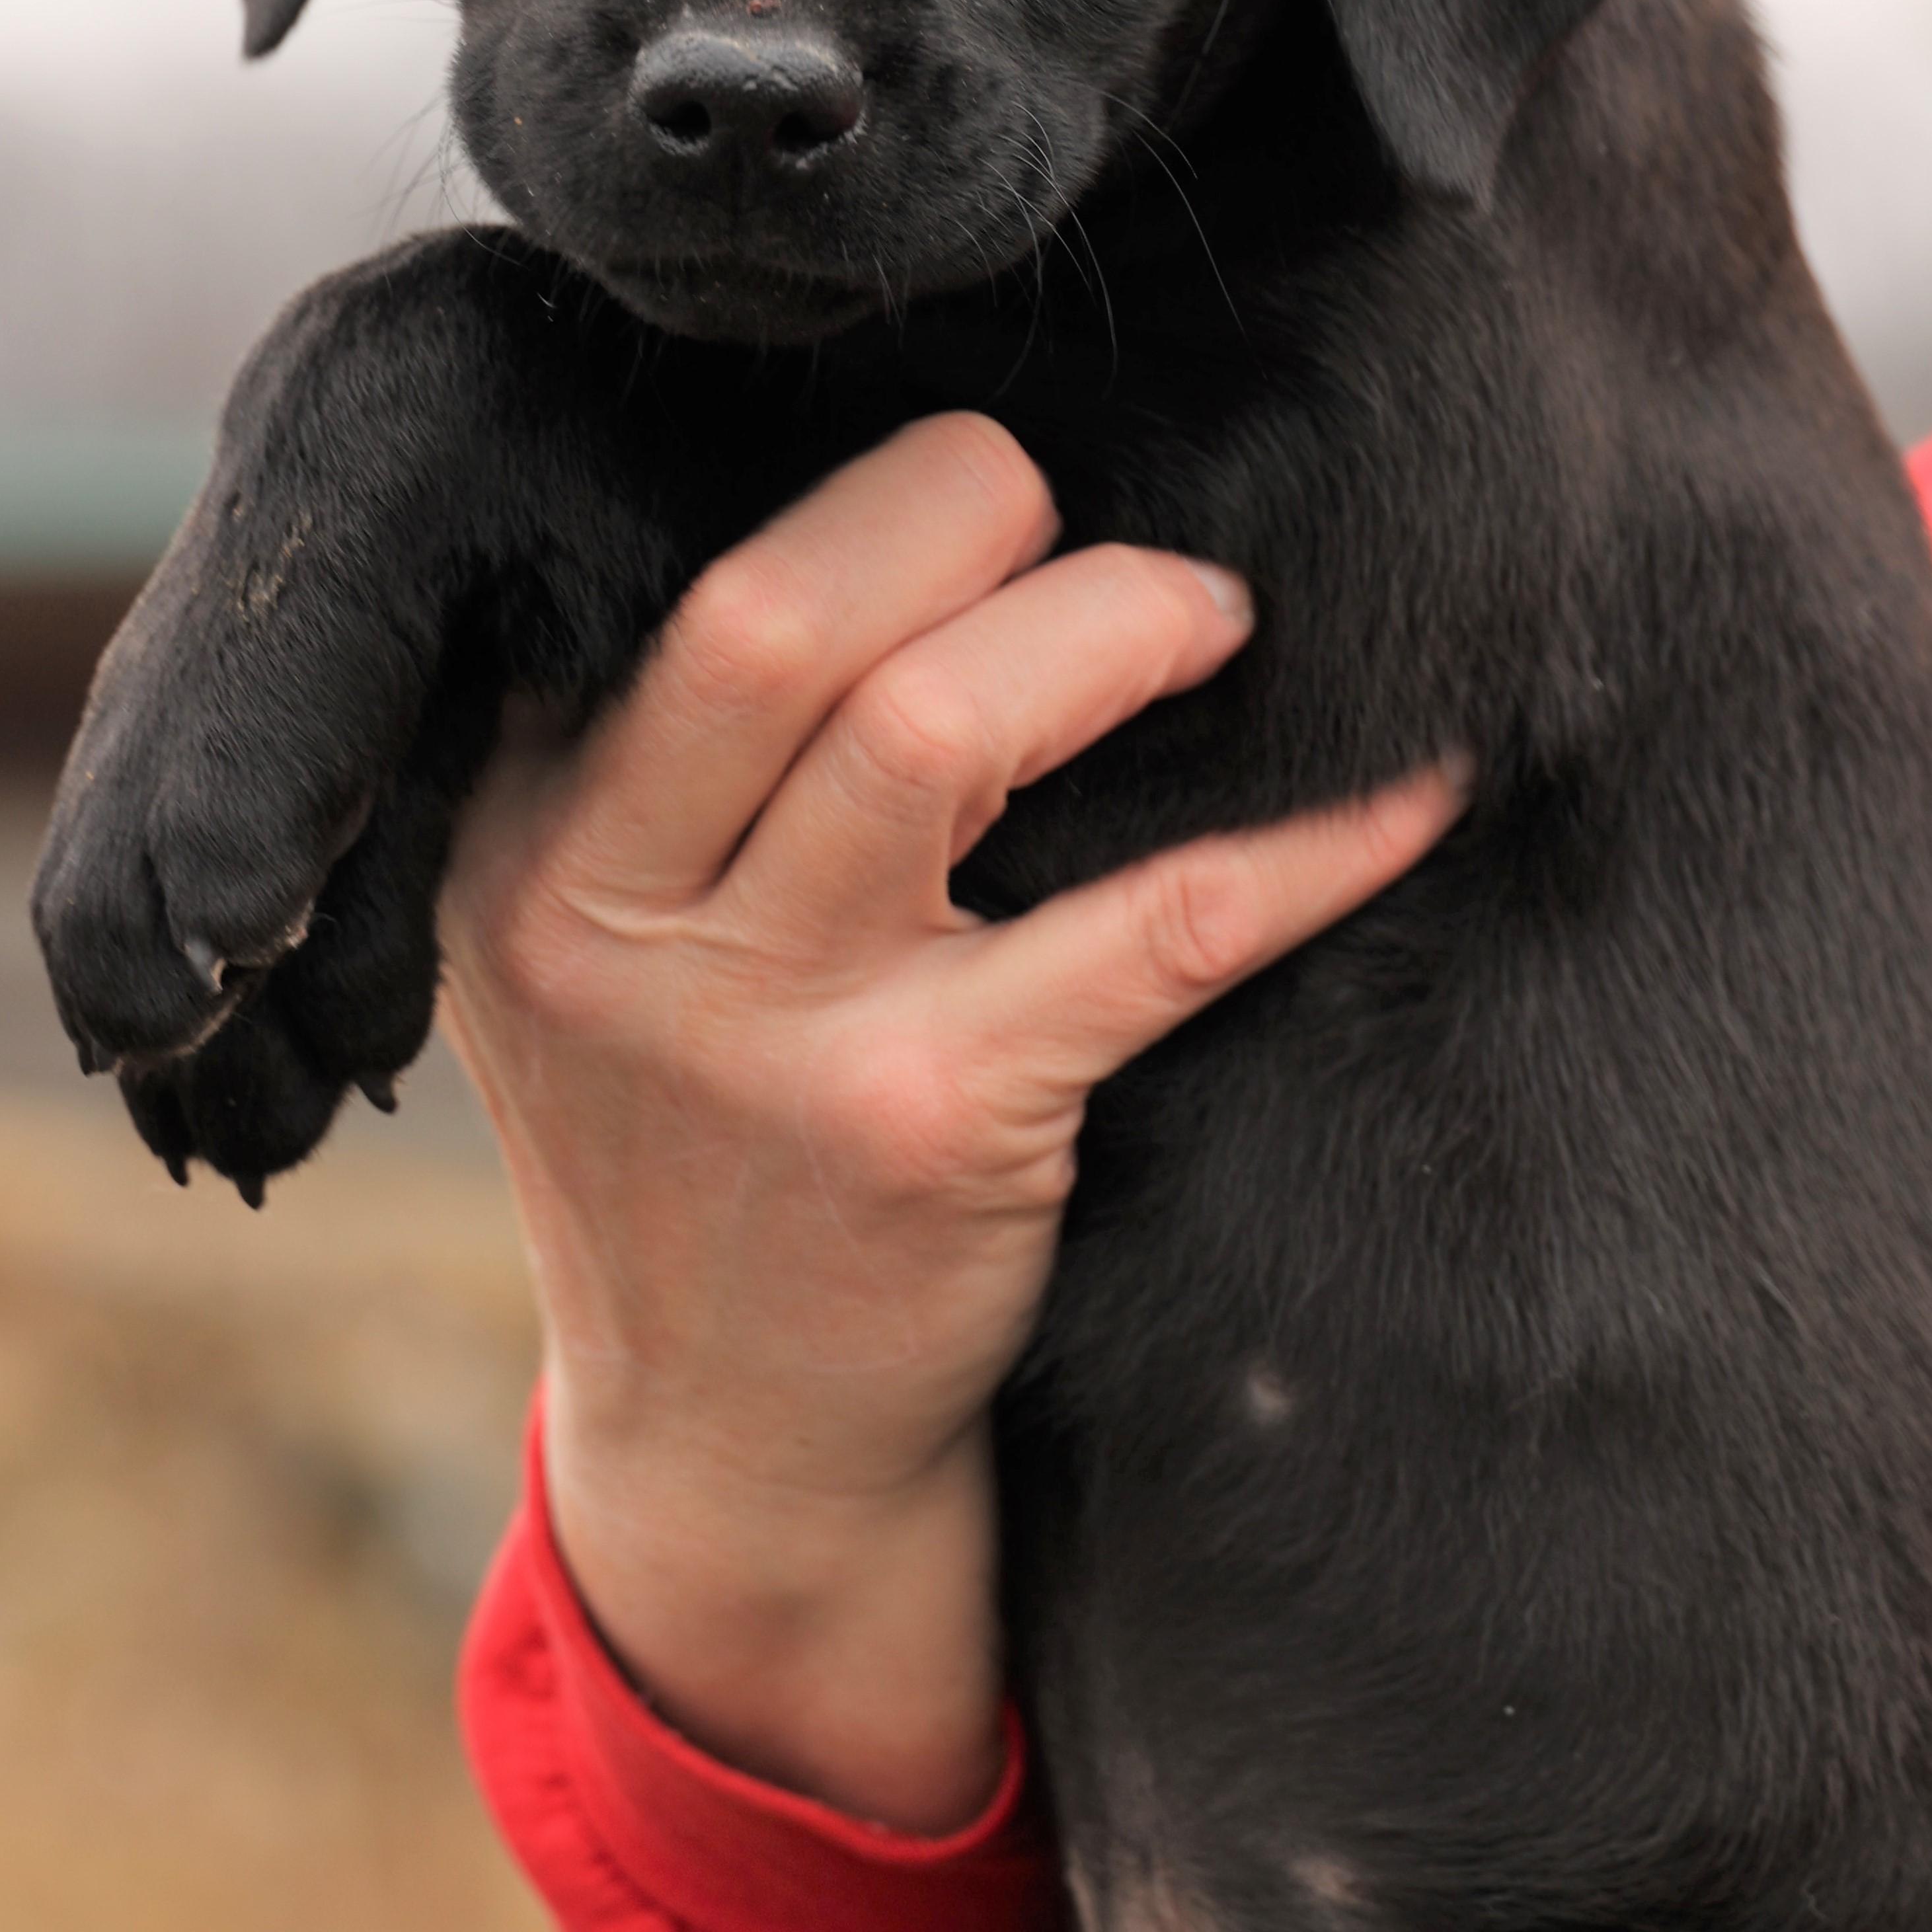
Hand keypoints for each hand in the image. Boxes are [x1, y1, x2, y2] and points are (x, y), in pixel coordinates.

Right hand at [437, 413, 1467, 1830]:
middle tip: (1078, 521)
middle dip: (965, 508)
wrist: (728, 1445)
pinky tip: (1410, 790)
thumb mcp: (585, 947)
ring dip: (1114, 626)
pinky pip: (1156, 927)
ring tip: (1208, 620)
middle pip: (780, 617)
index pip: (674, 582)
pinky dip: (1305, 841)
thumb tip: (915, 533)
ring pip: (938, 728)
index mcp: (521, 835)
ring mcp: (767, 1027)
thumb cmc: (695, 1144)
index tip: (981, 485)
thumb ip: (671, 766)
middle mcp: (608, 913)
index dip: (858, 492)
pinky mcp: (929, 1120)